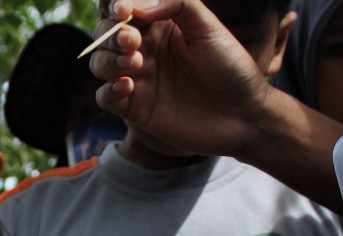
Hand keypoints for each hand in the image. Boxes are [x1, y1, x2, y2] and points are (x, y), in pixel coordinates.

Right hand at [90, 0, 281, 160]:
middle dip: (111, 33)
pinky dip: (108, 90)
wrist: (242, 116)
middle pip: (105, 33)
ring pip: (100, 63)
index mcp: (161, 24)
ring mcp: (138, 79)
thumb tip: (137, 6)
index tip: (123, 9)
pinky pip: (104, 97)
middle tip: (132, 41)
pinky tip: (128, 87)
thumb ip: (177, 5)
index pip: (125, 7)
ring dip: (108, 59)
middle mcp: (145, 49)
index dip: (114, 4)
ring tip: (133, 63)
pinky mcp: (135, 108)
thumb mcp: (208, 27)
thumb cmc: (230, 68)